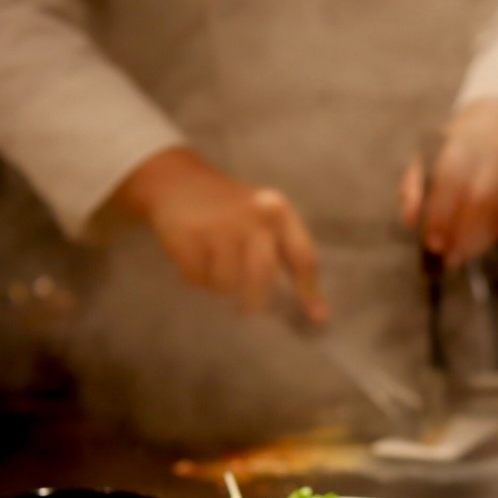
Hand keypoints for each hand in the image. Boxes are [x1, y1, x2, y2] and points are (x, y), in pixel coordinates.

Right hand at [113, 147, 326, 321]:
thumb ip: (290, 258)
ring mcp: (219, 224)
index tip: (317, 318)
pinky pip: (197, 278)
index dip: (310, 291)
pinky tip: (194, 258)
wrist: (179, 179)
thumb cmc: (232, 211)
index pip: (302, 257)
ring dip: (219, 285)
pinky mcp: (188, 235)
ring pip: (227, 283)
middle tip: (247, 308)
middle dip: (255, 300)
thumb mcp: (266, 220)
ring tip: (214, 266)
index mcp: (279, 212)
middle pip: (263, 276)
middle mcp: (253, 215)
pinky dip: (195, 277)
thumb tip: (318, 316)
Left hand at [399, 98, 497, 266]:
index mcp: (462, 146)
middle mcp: (494, 158)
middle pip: (481, 198)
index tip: (430, 241)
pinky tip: (472, 246)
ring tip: (456, 258)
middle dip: (461, 232)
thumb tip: (409, 220)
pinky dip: (489, 238)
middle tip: (445, 257)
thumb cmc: (453, 155)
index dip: (441, 213)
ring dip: (476, 242)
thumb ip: (413, 189)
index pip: (452, 178)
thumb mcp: (427, 160)